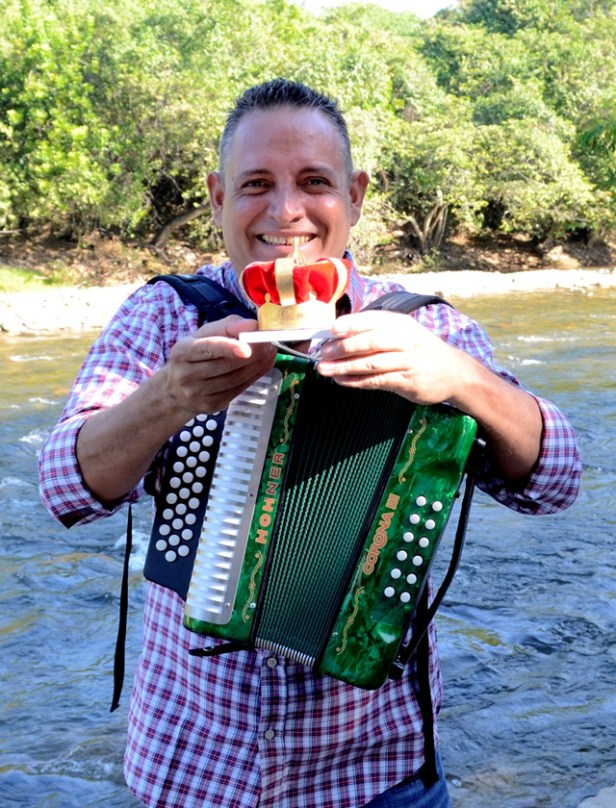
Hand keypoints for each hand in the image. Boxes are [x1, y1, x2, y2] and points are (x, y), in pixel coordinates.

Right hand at [162, 315, 276, 417]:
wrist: (176, 389)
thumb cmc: (194, 356)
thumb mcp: (203, 335)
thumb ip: (227, 326)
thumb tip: (253, 325)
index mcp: (182, 352)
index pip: (207, 348)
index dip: (228, 347)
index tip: (247, 347)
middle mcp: (187, 375)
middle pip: (226, 365)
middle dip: (253, 353)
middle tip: (269, 342)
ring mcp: (198, 394)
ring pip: (236, 379)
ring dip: (258, 365)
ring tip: (271, 352)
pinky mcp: (212, 405)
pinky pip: (238, 390)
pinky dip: (255, 376)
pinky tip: (263, 365)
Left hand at [316, 311, 468, 404]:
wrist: (454, 372)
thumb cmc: (420, 350)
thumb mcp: (404, 333)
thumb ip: (377, 333)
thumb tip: (340, 336)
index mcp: (401, 324)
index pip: (373, 320)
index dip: (351, 323)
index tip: (332, 329)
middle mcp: (406, 340)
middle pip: (370, 342)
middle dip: (344, 348)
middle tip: (323, 353)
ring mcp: (408, 361)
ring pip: (371, 364)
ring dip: (345, 367)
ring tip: (325, 369)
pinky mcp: (408, 381)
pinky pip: (378, 381)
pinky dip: (357, 381)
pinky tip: (342, 381)